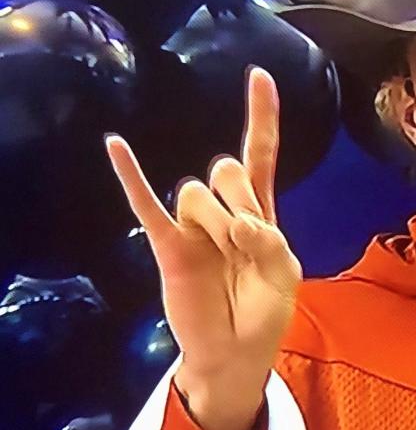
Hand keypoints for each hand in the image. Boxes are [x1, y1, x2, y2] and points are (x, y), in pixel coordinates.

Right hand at [105, 67, 302, 429]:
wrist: (234, 354)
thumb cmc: (264, 314)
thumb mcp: (285, 276)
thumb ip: (270, 240)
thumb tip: (237, 223)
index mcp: (260, 214)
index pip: (260, 157)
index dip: (261, 118)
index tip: (259, 76)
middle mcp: (224, 212)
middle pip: (227, 169)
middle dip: (241, 199)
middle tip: (247, 241)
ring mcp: (194, 227)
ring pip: (197, 192)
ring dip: (215, 219)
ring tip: (225, 253)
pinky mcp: (168, 246)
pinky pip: (147, 204)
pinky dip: (131, 175)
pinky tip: (116, 146)